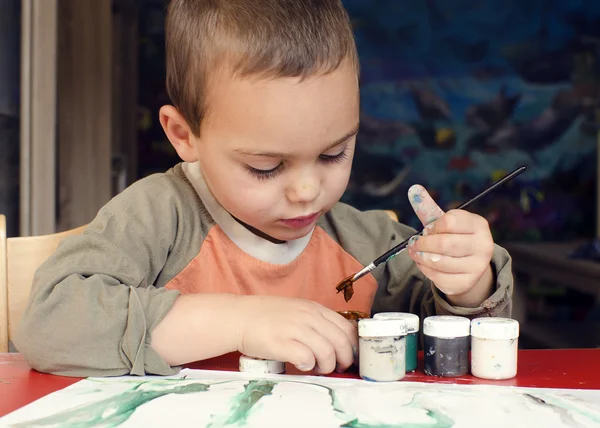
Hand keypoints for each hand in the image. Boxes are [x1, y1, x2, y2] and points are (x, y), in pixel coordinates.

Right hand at [235, 295, 356, 373]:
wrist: (239, 317)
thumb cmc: (266, 316)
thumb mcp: (297, 310)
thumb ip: (316, 321)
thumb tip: (336, 341)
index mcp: (314, 308)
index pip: (346, 327)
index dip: (352, 346)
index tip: (349, 356)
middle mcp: (308, 317)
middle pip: (341, 342)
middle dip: (344, 360)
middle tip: (337, 367)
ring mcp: (295, 329)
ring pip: (327, 352)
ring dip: (327, 366)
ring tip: (318, 368)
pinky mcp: (282, 343)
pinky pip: (307, 359)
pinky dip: (308, 366)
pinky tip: (302, 365)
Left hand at [406, 185, 493, 298]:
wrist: (469, 265)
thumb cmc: (454, 237)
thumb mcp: (444, 221)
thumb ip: (429, 207)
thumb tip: (413, 188)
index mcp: (479, 224)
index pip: (449, 221)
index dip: (433, 226)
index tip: (427, 229)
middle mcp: (483, 245)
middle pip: (444, 244)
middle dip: (423, 243)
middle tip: (414, 243)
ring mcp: (477, 266)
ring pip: (439, 262)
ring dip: (420, 257)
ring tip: (416, 253)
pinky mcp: (466, 283)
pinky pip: (438, 277)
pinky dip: (425, 270)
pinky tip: (424, 264)